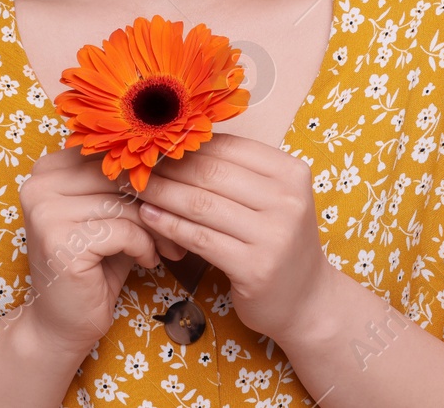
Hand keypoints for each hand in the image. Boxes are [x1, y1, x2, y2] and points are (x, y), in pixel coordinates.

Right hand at [15, 146, 188, 355]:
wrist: (61, 324)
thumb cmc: (95, 263)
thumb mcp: (111, 215)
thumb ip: (129, 183)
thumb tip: (174, 154)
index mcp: (48, 169)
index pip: (114, 155)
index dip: (152, 174)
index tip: (179, 196)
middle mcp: (39, 185)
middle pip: (120, 177)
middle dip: (160, 201)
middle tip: (183, 225)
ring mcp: (45, 213)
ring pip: (126, 204)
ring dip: (158, 227)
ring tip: (169, 246)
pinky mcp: (60, 243)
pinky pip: (124, 231)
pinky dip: (145, 246)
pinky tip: (148, 261)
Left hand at [133, 132, 334, 342]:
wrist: (308, 299)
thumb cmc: (280, 243)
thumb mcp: (273, 200)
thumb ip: (239, 174)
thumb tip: (182, 144)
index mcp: (292, 172)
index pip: (230, 147)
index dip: (189, 144)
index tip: (156, 144)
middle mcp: (287, 199)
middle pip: (212, 172)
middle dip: (169, 167)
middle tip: (136, 165)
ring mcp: (273, 234)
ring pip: (201, 204)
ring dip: (162, 194)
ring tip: (136, 188)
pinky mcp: (254, 267)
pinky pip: (199, 238)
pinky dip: (168, 225)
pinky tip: (148, 217)